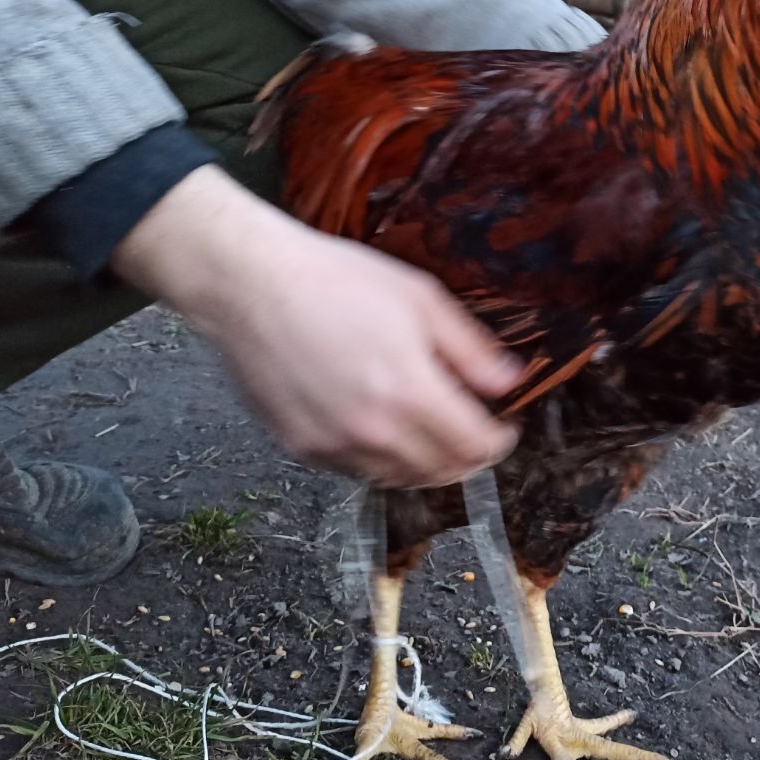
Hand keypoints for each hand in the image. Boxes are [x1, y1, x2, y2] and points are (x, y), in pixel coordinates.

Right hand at [112, 166, 520, 485]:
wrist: (251, 284)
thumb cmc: (336, 280)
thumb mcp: (421, 299)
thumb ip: (470, 350)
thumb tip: (508, 383)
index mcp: (411, 391)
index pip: (473, 446)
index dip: (498, 442)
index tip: (504, 429)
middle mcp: (373, 431)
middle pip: (440, 473)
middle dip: (467, 459)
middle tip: (474, 436)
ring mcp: (333, 445)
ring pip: (398, 480)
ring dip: (424, 465)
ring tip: (432, 435)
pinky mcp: (300, 448)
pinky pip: (355, 471)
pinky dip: (380, 461)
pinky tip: (384, 431)